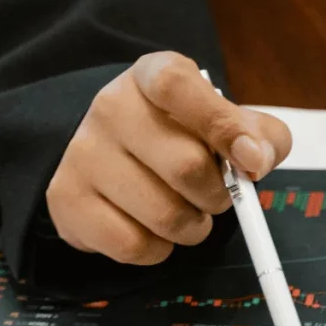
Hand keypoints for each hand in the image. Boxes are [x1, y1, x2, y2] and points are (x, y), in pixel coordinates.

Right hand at [46, 51, 291, 264]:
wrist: (113, 153)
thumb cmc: (182, 135)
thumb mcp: (226, 120)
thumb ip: (259, 135)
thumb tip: (256, 160)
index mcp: (152, 75)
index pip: (177, 86)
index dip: (221, 125)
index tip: (251, 161)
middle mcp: (110, 106)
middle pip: (186, 166)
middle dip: (218, 196)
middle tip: (217, 197)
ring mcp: (83, 153)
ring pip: (164, 216)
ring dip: (193, 228)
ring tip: (188, 214)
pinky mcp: (66, 200)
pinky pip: (133, 245)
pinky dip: (159, 250)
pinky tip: (154, 229)